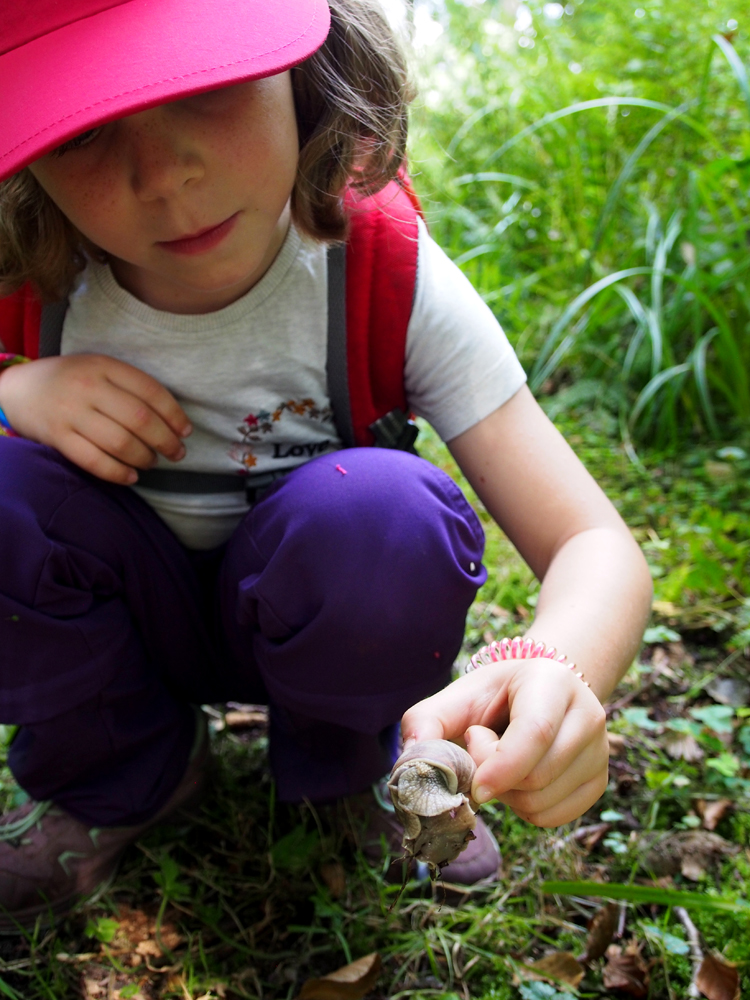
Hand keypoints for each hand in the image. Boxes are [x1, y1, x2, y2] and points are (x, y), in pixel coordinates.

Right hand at [0, 354, 191, 483]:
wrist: (18, 388)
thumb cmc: (71, 380)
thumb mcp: (99, 368)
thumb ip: (130, 386)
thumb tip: (173, 420)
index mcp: (104, 365)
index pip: (151, 391)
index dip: (174, 415)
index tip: (186, 431)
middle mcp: (88, 387)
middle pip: (140, 420)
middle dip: (166, 441)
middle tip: (177, 453)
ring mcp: (71, 413)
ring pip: (120, 442)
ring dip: (145, 458)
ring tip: (152, 462)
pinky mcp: (57, 437)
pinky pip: (94, 461)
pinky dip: (118, 473)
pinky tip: (131, 477)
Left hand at [401, 658, 608, 826]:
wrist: (532, 696)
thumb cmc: (490, 698)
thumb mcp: (455, 698)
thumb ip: (425, 723)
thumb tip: (411, 764)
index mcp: (553, 681)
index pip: (536, 731)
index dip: (502, 765)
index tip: (473, 785)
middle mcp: (588, 713)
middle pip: (539, 775)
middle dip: (496, 779)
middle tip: (482, 750)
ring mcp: (600, 750)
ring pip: (545, 802)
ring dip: (508, 796)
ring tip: (502, 762)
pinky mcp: (598, 780)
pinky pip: (555, 818)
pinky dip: (526, 811)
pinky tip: (518, 780)